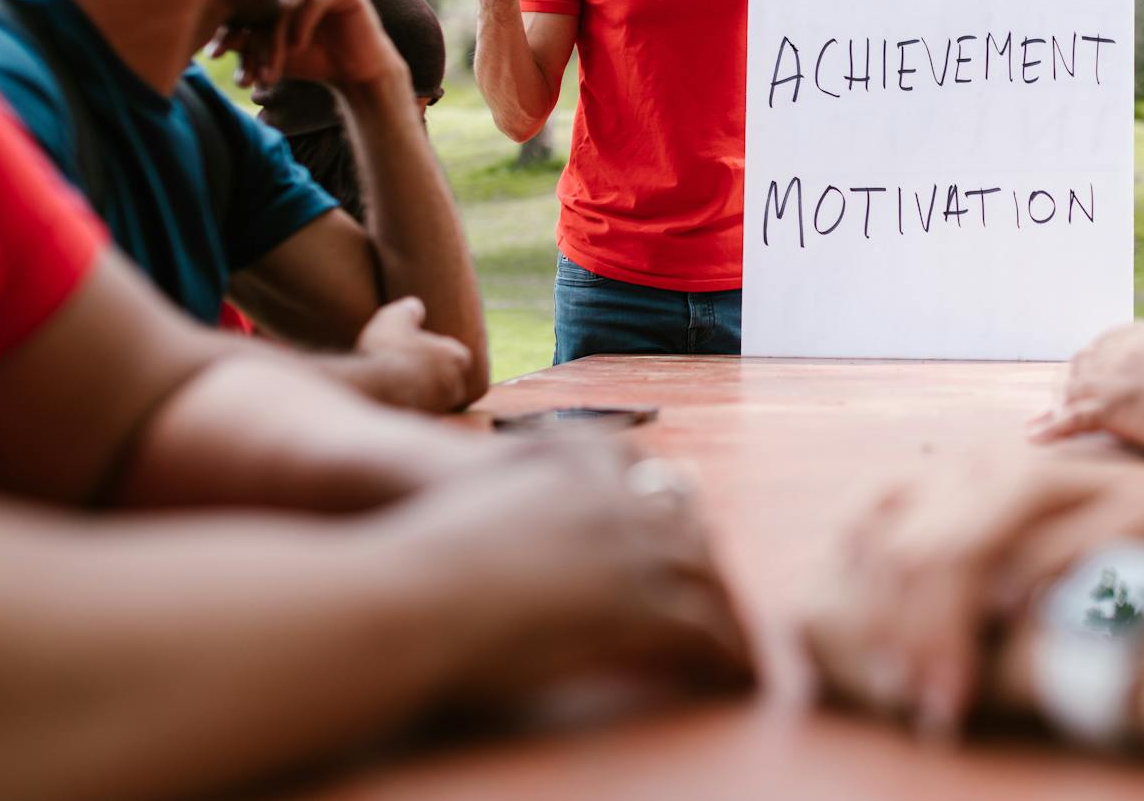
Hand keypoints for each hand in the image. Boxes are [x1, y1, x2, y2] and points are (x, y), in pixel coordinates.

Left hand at [214, 0, 403, 89]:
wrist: (356, 73)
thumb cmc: (313, 58)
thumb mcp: (271, 50)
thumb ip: (244, 41)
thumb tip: (208, 44)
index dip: (231, 25)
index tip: (215, 55)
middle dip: (254, 37)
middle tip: (248, 73)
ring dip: (276, 36)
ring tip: (273, 69)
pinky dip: (302, 24)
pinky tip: (299, 46)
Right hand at [353, 296, 476, 412]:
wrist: (373, 389)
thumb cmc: (388, 350)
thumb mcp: (394, 318)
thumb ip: (407, 310)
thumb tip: (415, 306)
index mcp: (457, 357)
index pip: (456, 356)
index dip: (438, 353)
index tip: (422, 352)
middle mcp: (455, 387)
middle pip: (448, 381)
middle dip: (433, 377)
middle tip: (410, 370)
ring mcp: (440, 410)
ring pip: (435, 401)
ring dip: (422, 395)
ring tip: (398, 387)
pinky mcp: (422, 426)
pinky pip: (418, 416)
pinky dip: (408, 410)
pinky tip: (391, 403)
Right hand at [386, 439, 754, 704]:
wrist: (407, 595)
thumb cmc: (413, 560)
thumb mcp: (468, 502)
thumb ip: (508, 500)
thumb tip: (519, 528)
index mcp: (567, 464)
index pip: (641, 472)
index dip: (664, 505)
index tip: (678, 532)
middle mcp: (609, 497)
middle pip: (684, 523)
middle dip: (704, 561)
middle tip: (716, 598)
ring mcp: (629, 548)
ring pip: (705, 576)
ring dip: (726, 612)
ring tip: (736, 647)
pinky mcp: (638, 605)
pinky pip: (705, 629)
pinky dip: (728, 655)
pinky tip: (733, 679)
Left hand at [803, 457, 1143, 736]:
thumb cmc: (1105, 559)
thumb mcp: (1013, 557)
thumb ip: (946, 569)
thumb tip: (855, 617)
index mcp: (971, 471)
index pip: (884, 525)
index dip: (866, 602)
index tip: (870, 675)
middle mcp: (1010, 464)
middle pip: (921, 544)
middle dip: (904, 631)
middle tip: (905, 699)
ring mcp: (1076, 484)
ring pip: (978, 544)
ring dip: (951, 626)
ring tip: (945, 693)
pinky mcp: (1137, 512)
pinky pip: (1068, 544)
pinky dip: (1033, 585)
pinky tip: (1010, 625)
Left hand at [1029, 321, 1143, 455]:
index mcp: (1134, 334)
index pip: (1096, 350)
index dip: (1087, 372)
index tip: (1081, 386)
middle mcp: (1114, 350)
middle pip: (1076, 371)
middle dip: (1068, 392)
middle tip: (1059, 411)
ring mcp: (1109, 378)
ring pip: (1068, 395)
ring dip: (1057, 412)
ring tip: (1043, 427)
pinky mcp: (1109, 407)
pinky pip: (1068, 420)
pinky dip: (1049, 429)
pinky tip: (1035, 438)